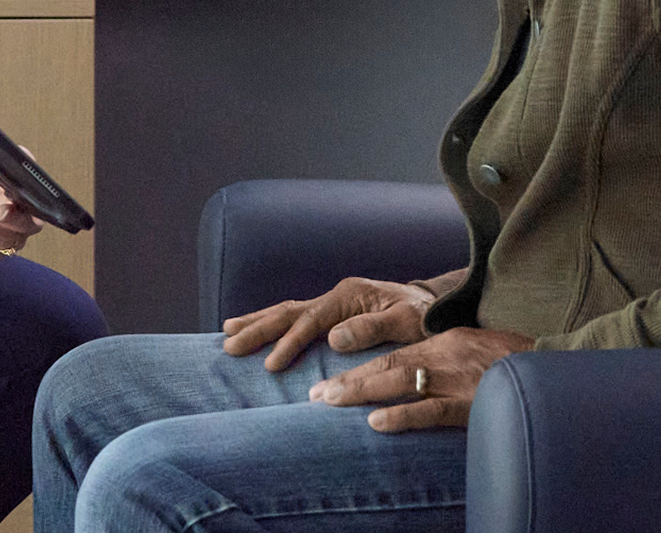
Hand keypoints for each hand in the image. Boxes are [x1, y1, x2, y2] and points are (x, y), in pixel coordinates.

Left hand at [0, 152, 42, 262]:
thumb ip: (15, 160)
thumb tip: (24, 159)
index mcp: (30, 211)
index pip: (37, 218)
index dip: (31, 216)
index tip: (19, 205)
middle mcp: (19, 231)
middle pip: (20, 234)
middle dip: (11, 222)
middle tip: (0, 210)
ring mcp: (0, 242)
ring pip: (0, 244)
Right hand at [222, 277, 435, 371]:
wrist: (433, 307)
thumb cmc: (422, 317)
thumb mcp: (406, 322)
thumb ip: (372, 328)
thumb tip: (333, 337)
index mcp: (348, 296)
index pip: (310, 321)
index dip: (289, 342)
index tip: (271, 365)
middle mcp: (336, 296)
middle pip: (288, 312)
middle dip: (258, 328)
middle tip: (229, 345)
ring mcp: (332, 304)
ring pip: (286, 312)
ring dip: (257, 322)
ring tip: (227, 331)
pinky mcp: (333, 313)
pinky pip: (296, 318)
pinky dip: (273, 324)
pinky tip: (256, 329)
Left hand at [307, 327, 534, 431]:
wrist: (553, 367)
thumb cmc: (514, 362)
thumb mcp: (473, 349)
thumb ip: (442, 359)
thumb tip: (413, 376)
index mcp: (442, 343)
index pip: (391, 354)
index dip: (357, 368)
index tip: (327, 382)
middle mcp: (443, 356)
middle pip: (386, 365)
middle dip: (348, 381)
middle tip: (315, 394)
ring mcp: (454, 380)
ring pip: (398, 382)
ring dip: (361, 392)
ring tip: (329, 402)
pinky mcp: (469, 403)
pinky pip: (430, 410)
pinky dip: (402, 415)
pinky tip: (376, 423)